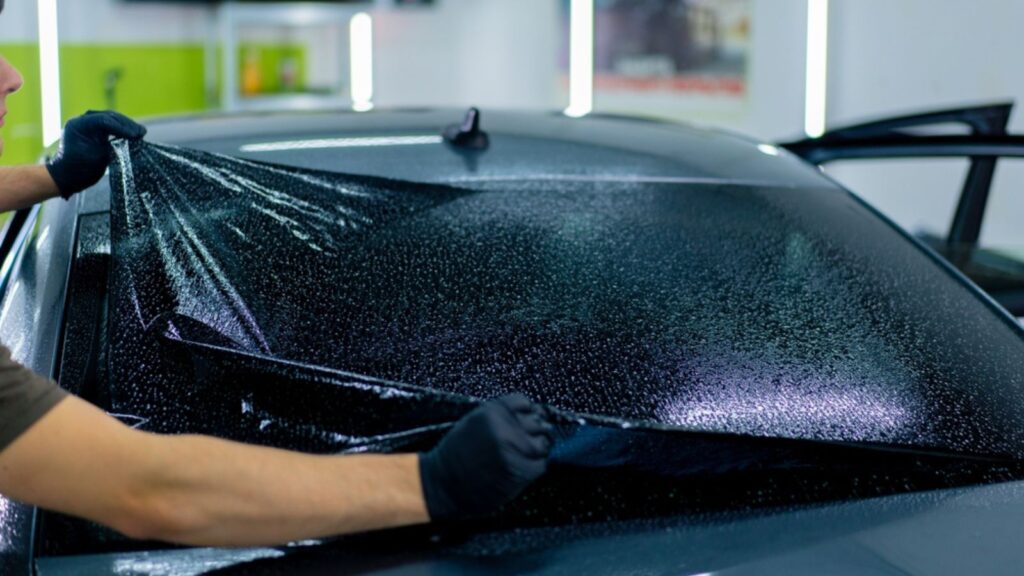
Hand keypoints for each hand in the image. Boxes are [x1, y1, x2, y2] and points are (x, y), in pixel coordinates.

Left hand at [46, 110, 145, 198]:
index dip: (122, 127)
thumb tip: (130, 140)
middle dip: (126, 124)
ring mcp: (87, 124)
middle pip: (109, 116)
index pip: (104, 121)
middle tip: (142, 132)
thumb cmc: (80, 169)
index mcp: (79, 125)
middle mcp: (82, 121)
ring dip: (126, 125)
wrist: (66, 176)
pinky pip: (109, 125)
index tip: (136, 135)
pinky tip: (132, 134)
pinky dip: (121, 129)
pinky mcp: (93, 130)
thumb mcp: (98, 157)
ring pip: (110, 119)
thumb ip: (112, 146)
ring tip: (140, 132)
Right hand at [419, 394, 554, 520]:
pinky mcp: (519, 470)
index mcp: (491, 412)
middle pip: (537, 422)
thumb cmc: (456, 455)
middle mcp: (504, 427)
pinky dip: (535, 466)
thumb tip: (530, 414)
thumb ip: (499, 416)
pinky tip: (521, 468)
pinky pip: (540, 464)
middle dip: (535, 431)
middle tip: (527, 441)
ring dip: (538, 449)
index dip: (527, 412)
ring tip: (525, 456)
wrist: (443, 484)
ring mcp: (513, 449)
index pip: (524, 403)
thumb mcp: (473, 422)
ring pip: (543, 443)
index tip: (527, 420)